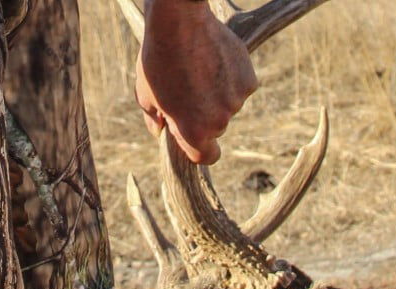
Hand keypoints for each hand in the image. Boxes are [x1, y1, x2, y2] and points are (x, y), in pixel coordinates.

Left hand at [136, 0, 256, 164]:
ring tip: (199, 69)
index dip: (199, 149)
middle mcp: (220, 121)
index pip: (206, 156)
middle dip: (204, 115)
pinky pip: (240, 86)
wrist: (179, 24)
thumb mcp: (146, 96)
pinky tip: (215, 59)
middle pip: (216, 128)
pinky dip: (231, 77)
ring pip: (229, 104)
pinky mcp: (249, 80)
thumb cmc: (157, 62)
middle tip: (188, 90)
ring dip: (218, 94)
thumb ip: (156, 120)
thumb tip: (160, 132)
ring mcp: (237, 100)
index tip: (194, 139)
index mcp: (194, 131)